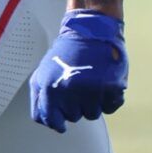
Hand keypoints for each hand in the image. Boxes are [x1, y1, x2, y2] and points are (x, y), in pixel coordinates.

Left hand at [30, 9, 127, 133]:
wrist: (91, 30)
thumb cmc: (66, 52)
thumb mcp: (42, 73)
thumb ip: (39, 99)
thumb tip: (48, 122)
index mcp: (50, 89)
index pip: (51, 120)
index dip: (57, 121)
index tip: (61, 121)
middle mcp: (70, 93)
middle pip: (74, 117)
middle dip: (75, 106)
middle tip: (77, 86)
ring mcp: (92, 91)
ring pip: (92, 114)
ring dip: (92, 103)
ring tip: (90, 82)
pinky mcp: (112, 88)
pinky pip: (110, 108)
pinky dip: (108, 99)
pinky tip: (103, 83)